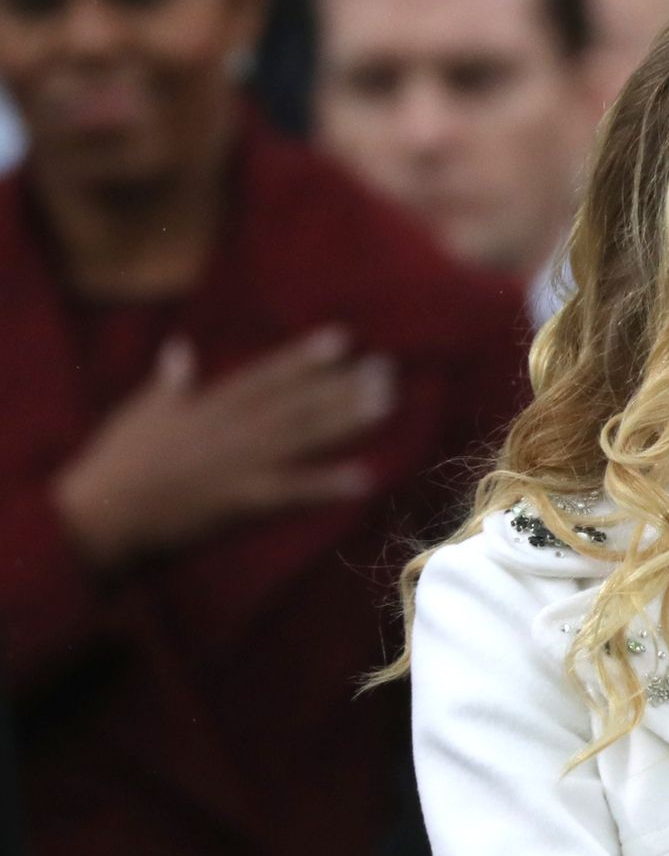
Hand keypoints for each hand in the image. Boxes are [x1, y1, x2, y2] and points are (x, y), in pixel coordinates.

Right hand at [53, 327, 394, 567]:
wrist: (96, 516)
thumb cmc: (113, 467)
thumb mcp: (139, 414)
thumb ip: (169, 382)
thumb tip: (180, 348)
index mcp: (205, 407)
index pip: (265, 376)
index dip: (304, 357)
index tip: (342, 339)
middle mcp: (228, 429)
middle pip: (295, 402)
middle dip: (341, 385)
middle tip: (386, 369)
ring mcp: (235, 464)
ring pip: (301, 437)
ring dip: (346, 421)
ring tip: (386, 405)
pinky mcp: (238, 502)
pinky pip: (293, 491)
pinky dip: (328, 484)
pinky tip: (365, 477)